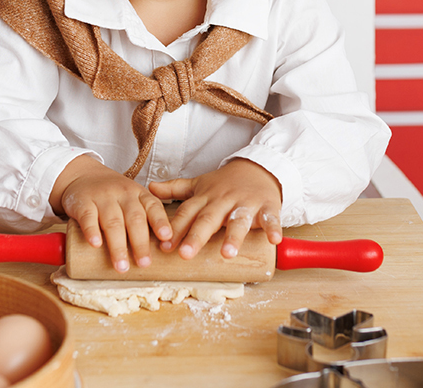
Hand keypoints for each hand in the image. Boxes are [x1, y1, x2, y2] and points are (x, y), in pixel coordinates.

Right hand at [50, 155, 172, 272]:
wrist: (83, 175)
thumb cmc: (115, 196)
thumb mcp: (134, 199)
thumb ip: (146, 218)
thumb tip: (164, 250)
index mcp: (139, 194)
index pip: (153, 207)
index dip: (160, 222)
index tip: (166, 237)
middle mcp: (123, 194)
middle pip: (134, 218)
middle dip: (140, 243)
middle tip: (144, 263)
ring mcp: (102, 197)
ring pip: (113, 222)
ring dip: (118, 245)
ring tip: (121, 266)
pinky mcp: (82, 202)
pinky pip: (88, 217)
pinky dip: (92, 231)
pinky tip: (95, 244)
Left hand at [148, 159, 282, 260]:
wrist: (258, 167)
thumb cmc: (226, 183)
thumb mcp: (199, 184)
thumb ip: (175, 189)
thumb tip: (149, 188)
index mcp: (206, 198)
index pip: (187, 213)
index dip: (176, 229)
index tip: (163, 246)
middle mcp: (223, 200)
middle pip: (208, 219)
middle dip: (197, 236)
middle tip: (186, 254)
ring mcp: (246, 203)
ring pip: (238, 220)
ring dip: (233, 236)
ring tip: (227, 253)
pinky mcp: (267, 206)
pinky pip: (270, 218)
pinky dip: (273, 228)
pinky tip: (273, 240)